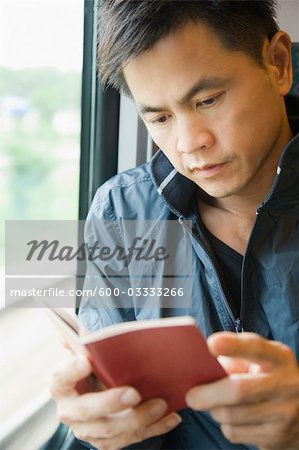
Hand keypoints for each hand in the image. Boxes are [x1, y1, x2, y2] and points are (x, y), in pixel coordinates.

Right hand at [50, 354, 181, 449]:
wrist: (95, 393)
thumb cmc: (94, 369)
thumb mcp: (87, 355)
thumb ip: (86, 345)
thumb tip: (84, 333)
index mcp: (62, 385)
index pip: (61, 377)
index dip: (72, 370)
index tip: (86, 361)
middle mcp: (70, 411)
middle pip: (86, 411)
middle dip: (110, 403)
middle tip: (133, 393)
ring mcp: (88, 430)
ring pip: (111, 431)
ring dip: (138, 419)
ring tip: (160, 404)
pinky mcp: (107, 442)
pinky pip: (132, 438)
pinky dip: (154, 428)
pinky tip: (171, 417)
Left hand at [185, 332, 298, 449]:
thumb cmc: (270, 378)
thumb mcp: (261, 361)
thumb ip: (235, 358)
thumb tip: (203, 364)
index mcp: (279, 357)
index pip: (255, 348)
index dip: (232, 346)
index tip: (210, 345)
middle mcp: (287, 384)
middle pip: (238, 390)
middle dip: (208, 394)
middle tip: (191, 396)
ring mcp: (284, 414)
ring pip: (232, 416)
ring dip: (215, 410)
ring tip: (217, 404)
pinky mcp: (277, 438)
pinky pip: (236, 433)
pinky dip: (226, 425)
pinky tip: (235, 418)